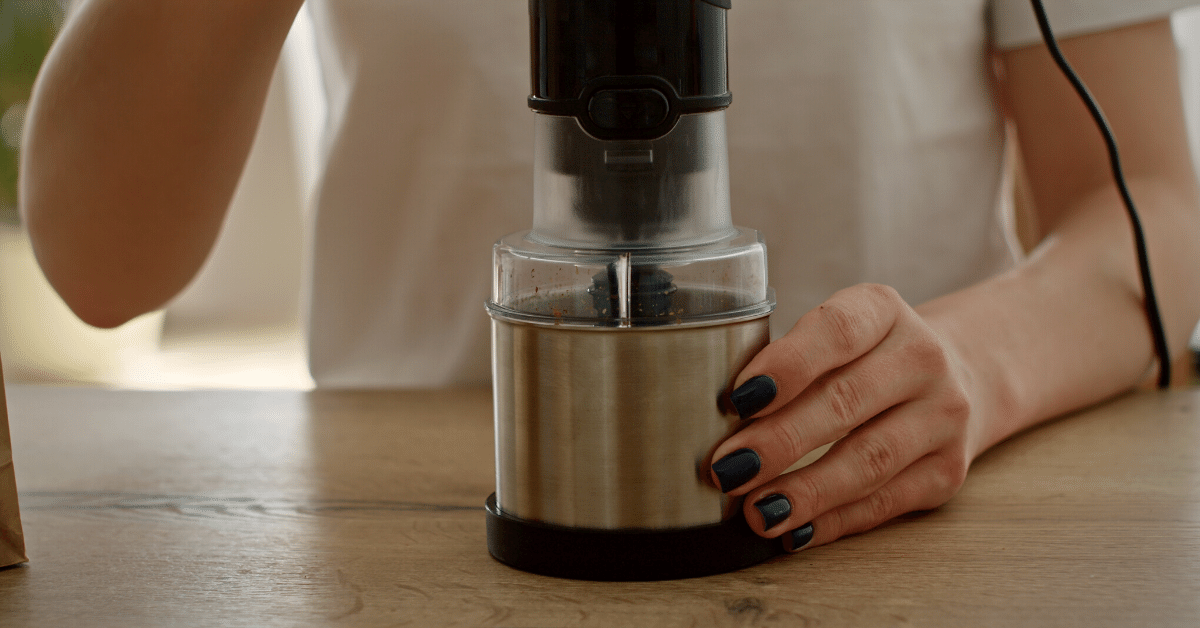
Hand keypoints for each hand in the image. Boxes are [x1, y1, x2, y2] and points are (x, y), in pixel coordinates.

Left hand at [710, 283, 979, 550]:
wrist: (956, 376)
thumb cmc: (864, 357)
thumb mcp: (833, 335)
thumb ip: (786, 364)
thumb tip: (721, 422)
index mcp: (882, 310)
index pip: (836, 331)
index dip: (786, 365)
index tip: (737, 399)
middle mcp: (922, 357)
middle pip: (845, 401)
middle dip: (779, 440)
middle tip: (728, 468)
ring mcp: (942, 416)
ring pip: (869, 459)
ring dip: (806, 491)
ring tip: (757, 511)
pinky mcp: (947, 471)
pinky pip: (885, 502)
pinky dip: (834, 521)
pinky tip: (793, 532)